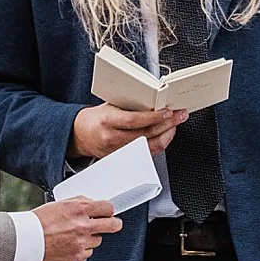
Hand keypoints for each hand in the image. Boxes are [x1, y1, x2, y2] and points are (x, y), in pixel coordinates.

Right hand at [31, 197, 121, 260]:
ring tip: (69, 239)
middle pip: (112, 226)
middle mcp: (83, 228)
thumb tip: (93, 206)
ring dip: (87, 241)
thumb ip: (78, 204)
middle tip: (110, 224)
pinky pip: (84, 260)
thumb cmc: (35, 223)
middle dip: (112, 224)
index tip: (108, 213)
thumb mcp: (58, 205)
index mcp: (79, 210)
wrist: (20, 243)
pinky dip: (77, 256)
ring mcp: (80, 248)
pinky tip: (65, 251)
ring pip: (95, 243)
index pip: (108, 208)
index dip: (108, 211)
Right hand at [69, 104, 188, 159]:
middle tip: (179, 115)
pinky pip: (147, 152)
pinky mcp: (125, 158)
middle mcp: (113, 137)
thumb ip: (129, 105)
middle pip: (146, 134)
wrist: (81, 135)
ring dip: (167, 134)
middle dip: (167, 124)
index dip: (154, 117)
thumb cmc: (95, 118)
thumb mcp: (109, 106)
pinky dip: (160, 143)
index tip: (167, 111)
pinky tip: (165, 134)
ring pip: (150, 146)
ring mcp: (119, 151)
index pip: (135, 121)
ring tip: (175, 124)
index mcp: (107, 121)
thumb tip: (153, 102)